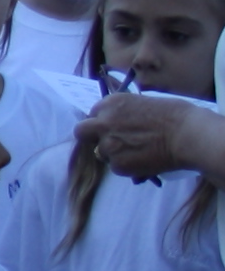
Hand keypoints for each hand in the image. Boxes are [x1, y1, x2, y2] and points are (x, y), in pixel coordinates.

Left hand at [77, 92, 224, 182]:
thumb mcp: (143, 103)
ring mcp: (108, 145)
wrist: (188, 135)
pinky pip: (116, 167)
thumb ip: (124, 113)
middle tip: (109, 142)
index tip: (112, 128)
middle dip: (92, 137)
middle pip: (81, 132)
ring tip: (137, 153)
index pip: (93, 114)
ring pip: (101, 152)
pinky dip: (127, 166)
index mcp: (111, 104)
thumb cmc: (176, 116)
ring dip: (114, 153)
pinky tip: (145, 161)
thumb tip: (121, 123)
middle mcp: (103, 123)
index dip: (102, 122)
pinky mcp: (117, 164)